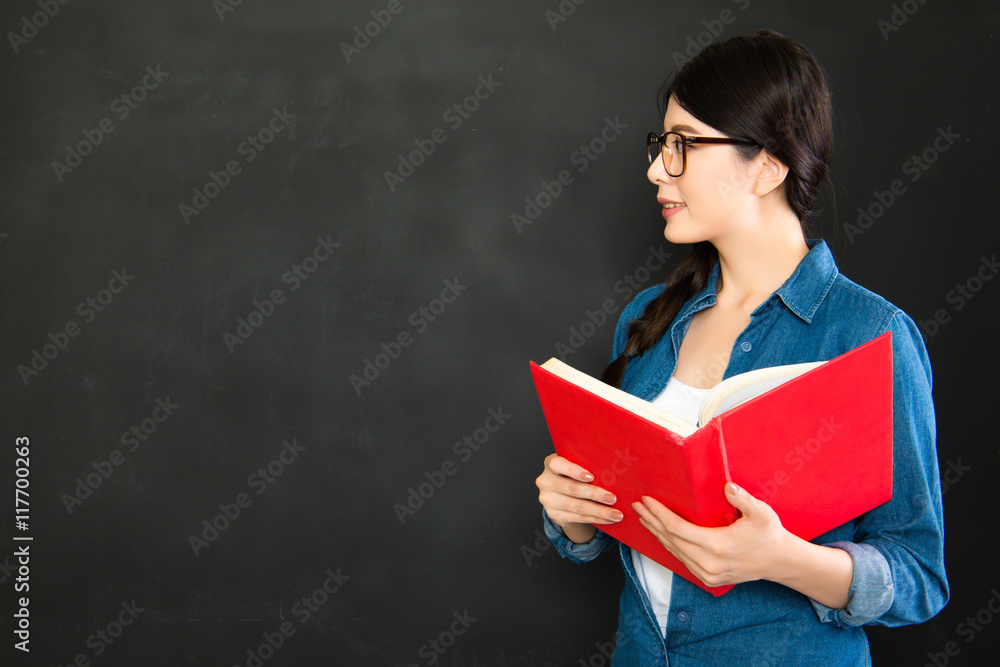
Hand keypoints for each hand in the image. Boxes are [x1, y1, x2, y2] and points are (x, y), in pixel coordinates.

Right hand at [536, 454, 623, 542]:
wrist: (562, 493)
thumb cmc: (574, 474)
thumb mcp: (576, 464)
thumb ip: (587, 465)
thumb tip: (613, 472)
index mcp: (551, 464)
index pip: (558, 464)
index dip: (574, 471)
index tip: (591, 477)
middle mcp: (545, 481)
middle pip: (572, 488)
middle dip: (595, 494)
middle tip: (613, 498)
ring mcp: (548, 500)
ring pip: (577, 506)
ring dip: (599, 511)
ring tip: (616, 514)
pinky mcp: (554, 514)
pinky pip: (578, 518)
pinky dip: (596, 519)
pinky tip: (608, 519)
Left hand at [631, 482, 790, 586]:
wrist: (780, 562)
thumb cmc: (769, 534)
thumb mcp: (761, 513)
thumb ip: (743, 499)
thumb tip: (727, 487)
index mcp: (718, 546)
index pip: (677, 528)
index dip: (659, 514)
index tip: (647, 500)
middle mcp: (709, 563)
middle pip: (670, 540)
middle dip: (652, 521)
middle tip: (638, 506)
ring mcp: (708, 574)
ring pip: (674, 552)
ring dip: (657, 533)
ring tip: (644, 518)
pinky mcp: (708, 578)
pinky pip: (681, 560)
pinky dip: (669, 546)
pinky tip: (661, 535)